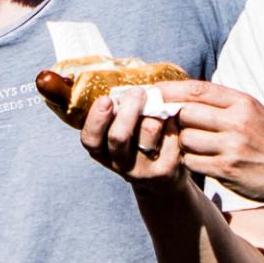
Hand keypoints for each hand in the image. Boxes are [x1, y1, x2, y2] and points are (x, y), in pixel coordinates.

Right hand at [76, 80, 198, 185]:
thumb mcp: (122, 129)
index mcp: (102, 152)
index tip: (106, 99)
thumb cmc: (140, 140)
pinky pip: (170, 133)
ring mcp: (142, 170)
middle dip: (129, 108)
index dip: (96, 119)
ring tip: (159, 106)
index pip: (90, 139)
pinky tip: (173, 119)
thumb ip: (118, 111)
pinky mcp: (165, 170)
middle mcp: (119, 164)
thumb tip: (126, 85)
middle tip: (139, 92)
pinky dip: (173, 119)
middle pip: (118, 136)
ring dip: (155, 111)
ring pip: (148, 129)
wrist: (165, 177)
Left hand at [154, 79, 263, 217]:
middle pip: (186, 113)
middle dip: (176, 119)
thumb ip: (222, 103)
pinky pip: (191, 161)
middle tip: (175, 126)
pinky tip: (201, 160)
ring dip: (183, 143)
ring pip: (185, 138)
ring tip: (196, 146)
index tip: (153, 92)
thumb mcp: (252, 113)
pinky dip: (190, 161)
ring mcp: (232, 146)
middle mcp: (237, 121)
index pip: (197, 89)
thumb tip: (182, 94)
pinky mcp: (226, 169)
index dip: (170, 90)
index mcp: (242, 102)